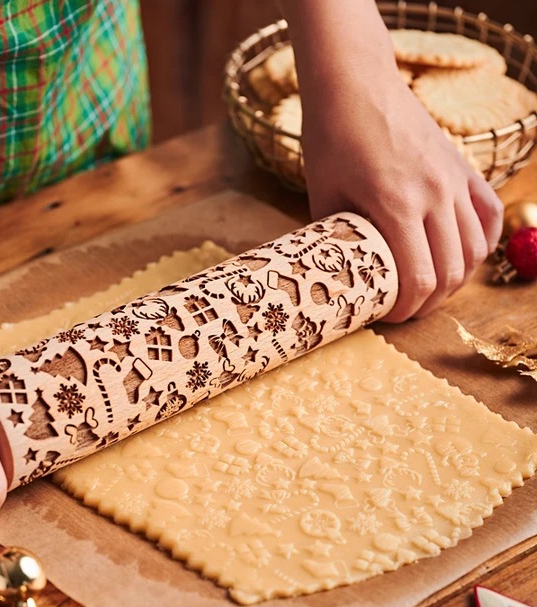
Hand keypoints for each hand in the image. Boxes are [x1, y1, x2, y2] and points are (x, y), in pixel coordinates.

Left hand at [299, 64, 502, 321]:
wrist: (355, 86)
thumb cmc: (331, 140)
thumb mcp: (323, 198)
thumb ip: (339, 240)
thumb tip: (344, 273)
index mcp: (397, 206)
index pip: (418, 279)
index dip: (406, 309)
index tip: (388, 316)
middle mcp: (436, 195)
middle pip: (450, 273)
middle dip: (429, 302)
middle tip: (406, 310)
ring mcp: (455, 180)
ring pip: (475, 250)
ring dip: (455, 279)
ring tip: (429, 289)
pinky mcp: (463, 168)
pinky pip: (487, 216)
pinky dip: (479, 244)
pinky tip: (460, 257)